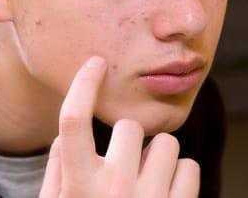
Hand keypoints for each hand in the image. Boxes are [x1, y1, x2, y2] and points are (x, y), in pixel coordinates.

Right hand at [39, 56, 199, 197]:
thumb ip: (58, 173)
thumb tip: (62, 139)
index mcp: (79, 187)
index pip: (73, 121)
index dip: (83, 85)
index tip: (95, 62)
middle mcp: (114, 190)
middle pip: (129, 127)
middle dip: (127, 141)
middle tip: (123, 169)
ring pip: (165, 143)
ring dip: (157, 158)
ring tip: (145, 183)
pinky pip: (190, 167)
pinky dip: (180, 177)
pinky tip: (165, 194)